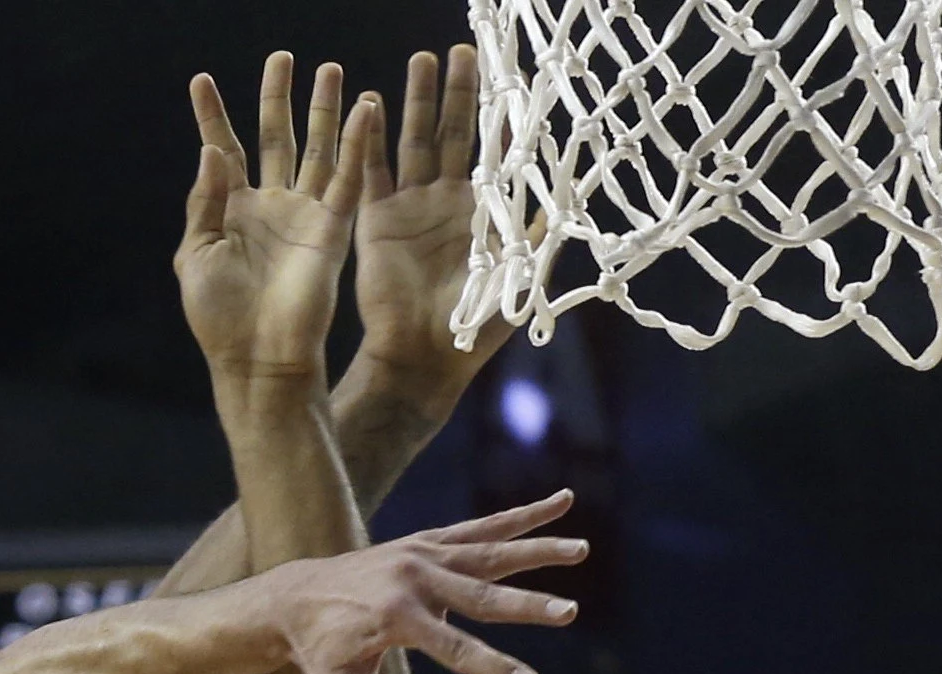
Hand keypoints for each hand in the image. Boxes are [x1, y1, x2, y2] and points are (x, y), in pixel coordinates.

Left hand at [177, 54, 374, 387]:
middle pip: (276, 137)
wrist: (258, 358)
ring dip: (324, 110)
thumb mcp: (196, 255)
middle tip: (282, 57)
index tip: (200, 81)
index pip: (223, 150)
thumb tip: (211, 150)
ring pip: (319, 149)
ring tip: (329, 68)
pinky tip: (364, 109)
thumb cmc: (219, 316)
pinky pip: (351, 177)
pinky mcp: (334, 228)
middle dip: (278, 98)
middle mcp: (271, 206)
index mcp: (232, 211)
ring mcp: (305, 214)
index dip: (212, 115)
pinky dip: (358, 143)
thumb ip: (205, 201)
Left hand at [253, 491, 584, 673]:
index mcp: (394, 617)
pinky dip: (522, 515)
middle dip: (526, 606)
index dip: (491, 667)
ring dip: (539, 550)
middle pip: (480, 596)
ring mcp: (422, 554)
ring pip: (491, 551)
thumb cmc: (317, 655)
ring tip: (582, 548)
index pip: (453, 648)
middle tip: (570, 613)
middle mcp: (412, 579)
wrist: (294, 598)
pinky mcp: (429, 541)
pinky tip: (563, 501)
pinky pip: (483, 527)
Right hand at [353, 46, 510, 407]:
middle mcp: (445, 200)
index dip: (498, 113)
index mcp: (482, 210)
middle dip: (459, 91)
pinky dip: (368, 139)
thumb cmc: (475, 323)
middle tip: (463, 51)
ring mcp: (408, 206)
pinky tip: (368, 105)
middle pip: (454, 132)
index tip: (507, 75)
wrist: (421, 356)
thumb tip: (573, 187)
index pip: (493, 149)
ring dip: (417, 101)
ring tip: (422, 62)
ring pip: (413, 140)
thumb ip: (540, 229)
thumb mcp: (520, 273)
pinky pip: (370, 171)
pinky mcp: (374, 219)